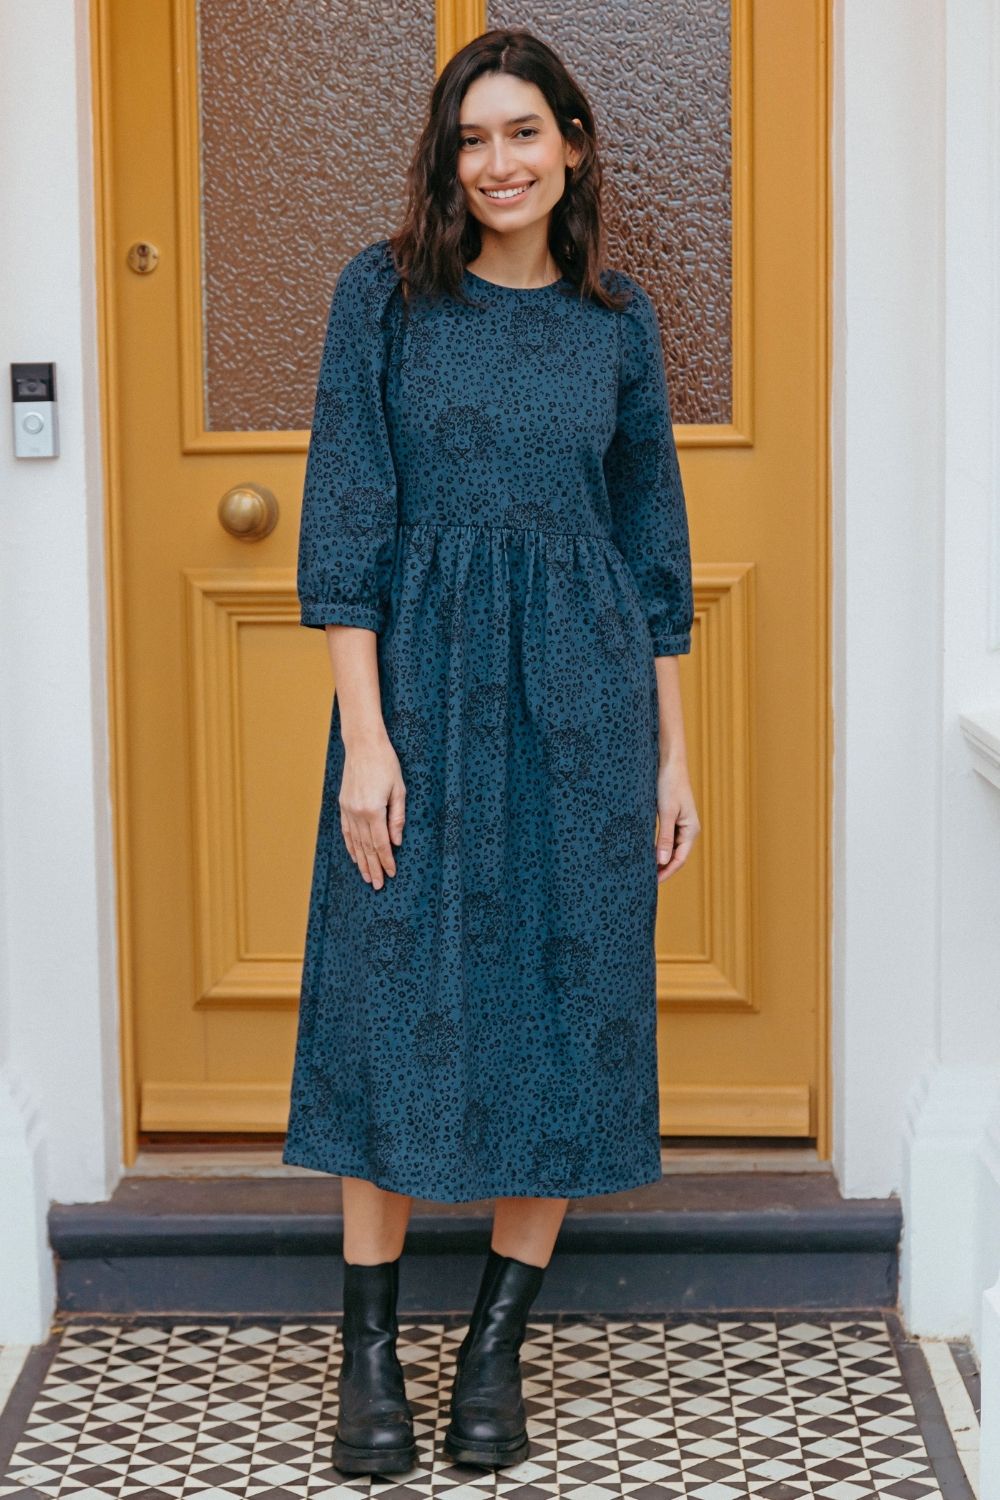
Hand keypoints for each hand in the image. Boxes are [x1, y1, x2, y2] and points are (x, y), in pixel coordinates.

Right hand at [338, 730, 405, 888]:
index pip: (381, 843)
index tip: (391, 874)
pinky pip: (346, 831)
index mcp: (373, 810)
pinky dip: (350, 846)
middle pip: (366, 847)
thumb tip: (397, 841)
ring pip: (355, 842)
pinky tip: (354, 856)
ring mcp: (347, 809)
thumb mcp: (399, 790)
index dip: (387, 861)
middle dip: (373, 868)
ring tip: (366, 877)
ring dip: (361, 862)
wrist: (363, 745)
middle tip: (377, 885)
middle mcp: (357, 813)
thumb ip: (398, 817)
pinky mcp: (343, 805)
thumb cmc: (386, 764)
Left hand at [655, 761, 699, 881]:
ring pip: (670, 849)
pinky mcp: (672, 818)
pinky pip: (666, 839)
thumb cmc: (669, 784)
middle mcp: (688, 829)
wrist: (669, 762)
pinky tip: (646, 853)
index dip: (666, 873)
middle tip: (645, 882)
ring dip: (660, 860)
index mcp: (691, 830)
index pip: (679, 859)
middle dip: (662, 870)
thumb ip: (664, 837)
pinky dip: (657, 848)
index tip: (651, 884)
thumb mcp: (666, 812)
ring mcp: (681, 824)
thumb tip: (662, 861)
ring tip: (644, 871)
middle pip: (676, 856)